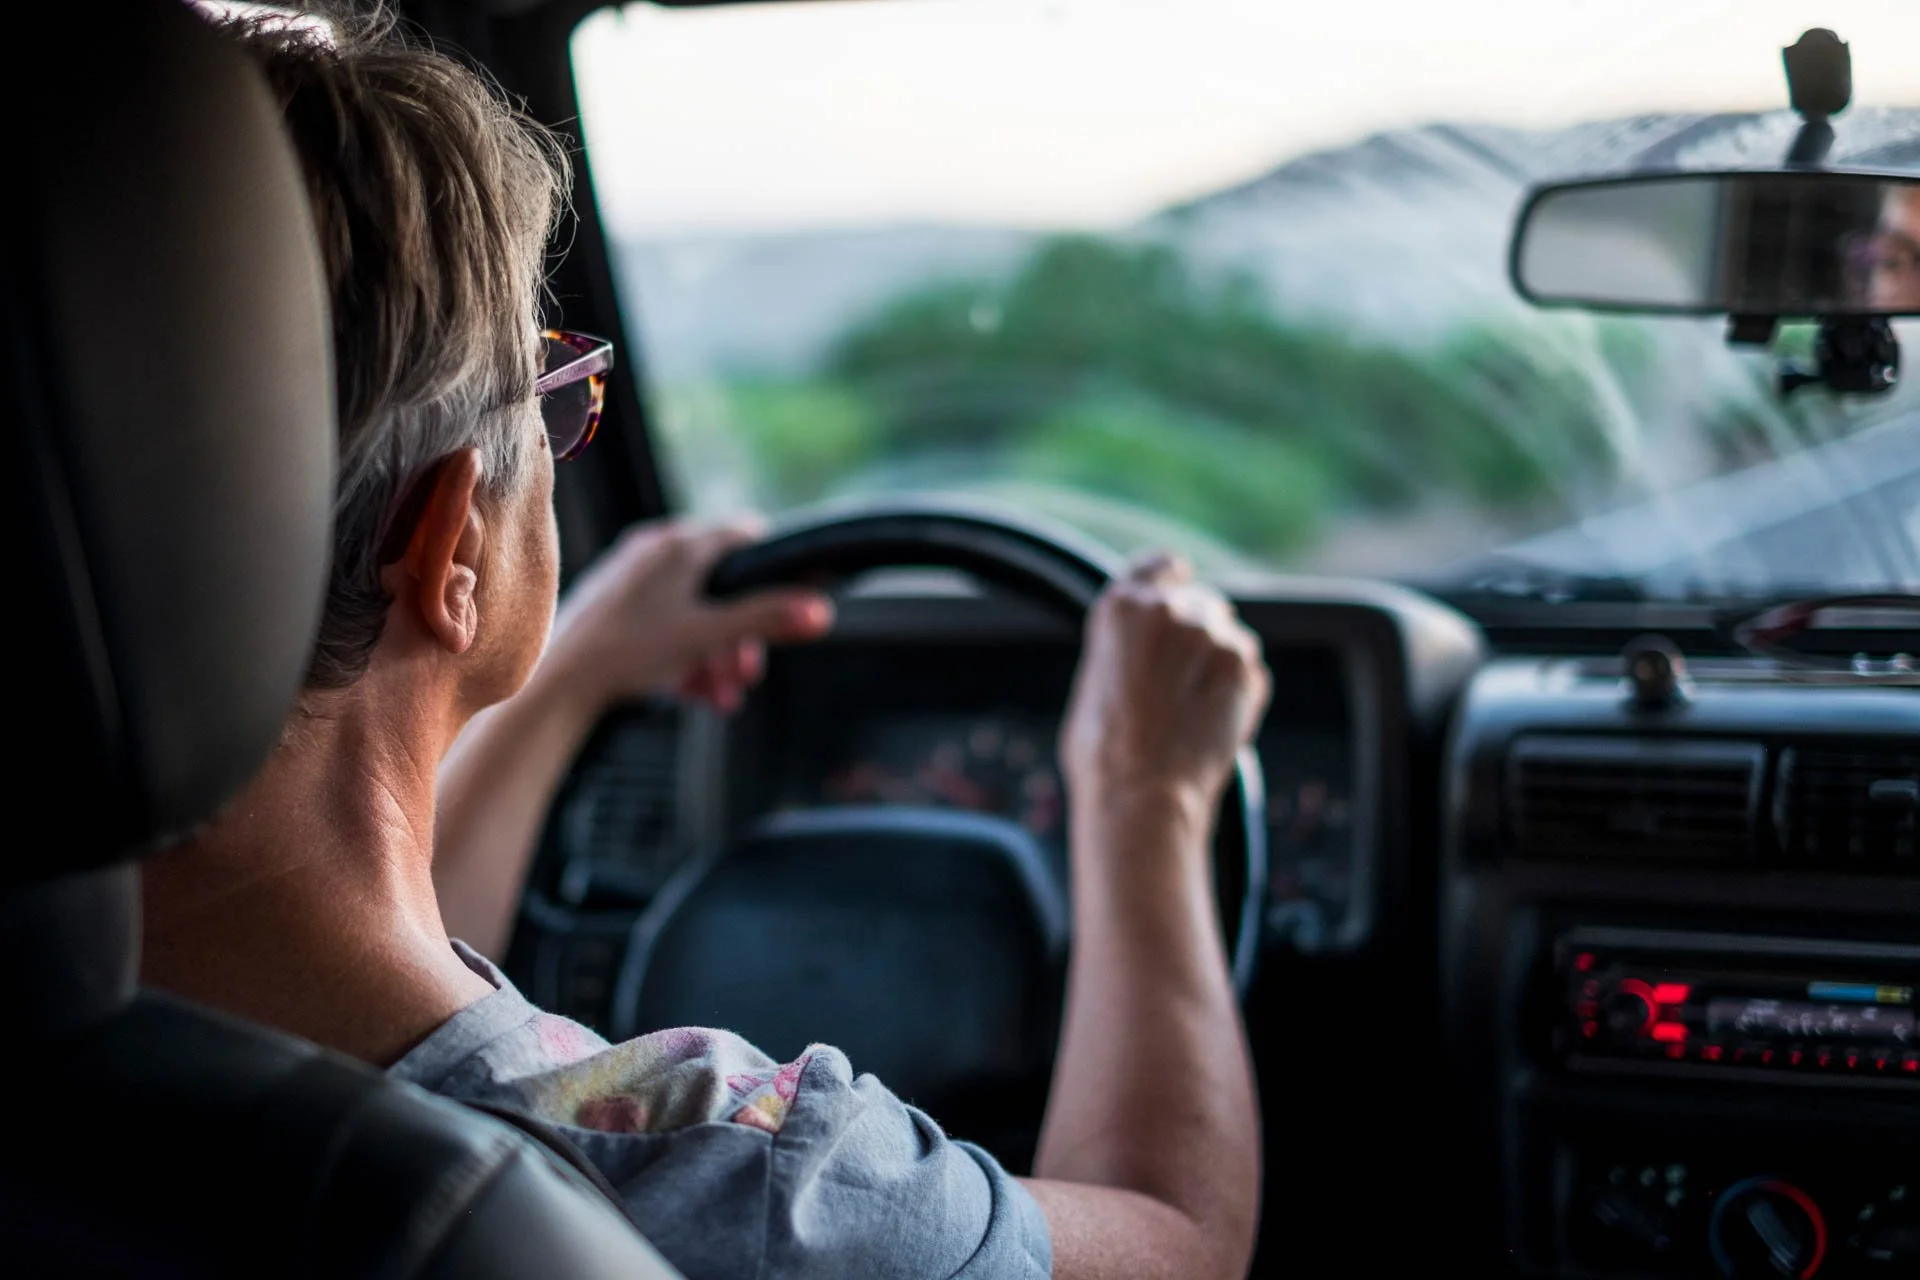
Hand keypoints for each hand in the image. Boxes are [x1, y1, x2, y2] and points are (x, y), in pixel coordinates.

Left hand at [540, 518, 832, 713]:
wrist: (558, 682)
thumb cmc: (628, 651)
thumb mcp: (710, 636)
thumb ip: (766, 620)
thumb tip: (819, 610)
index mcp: (679, 545)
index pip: (743, 538)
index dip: (772, 572)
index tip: (788, 604)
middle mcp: (652, 552)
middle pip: (719, 586)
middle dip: (740, 635)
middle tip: (747, 674)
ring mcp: (629, 579)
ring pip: (692, 611)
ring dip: (715, 654)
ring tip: (718, 694)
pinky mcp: (611, 608)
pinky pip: (664, 625)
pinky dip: (684, 655)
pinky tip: (691, 691)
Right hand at [1059, 553, 1268, 821]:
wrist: (1142, 792)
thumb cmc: (1104, 753)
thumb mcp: (1094, 684)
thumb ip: (1123, 651)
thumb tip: (1141, 653)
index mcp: (1120, 607)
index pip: (1157, 567)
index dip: (1172, 574)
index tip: (1182, 577)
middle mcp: (1167, 609)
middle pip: (1201, 604)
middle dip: (1199, 635)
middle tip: (1184, 685)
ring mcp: (1210, 633)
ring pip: (1230, 637)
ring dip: (1220, 665)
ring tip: (1195, 714)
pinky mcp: (1242, 664)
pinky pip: (1248, 670)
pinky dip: (1239, 692)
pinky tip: (1215, 723)